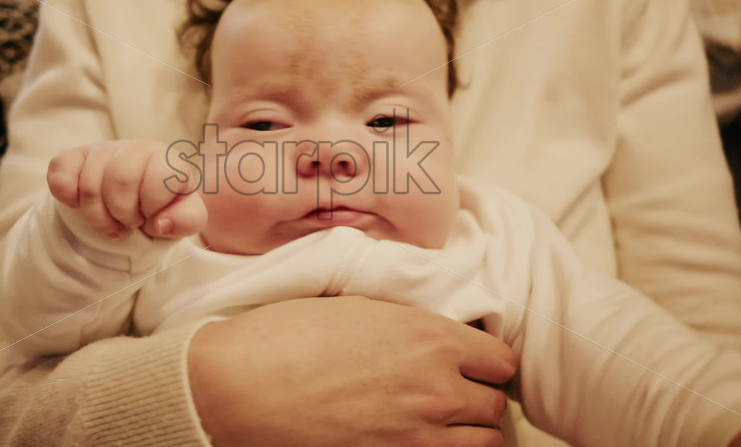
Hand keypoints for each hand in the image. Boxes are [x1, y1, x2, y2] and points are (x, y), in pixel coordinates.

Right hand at [46, 139, 205, 239]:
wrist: (136, 205)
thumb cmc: (164, 210)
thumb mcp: (186, 218)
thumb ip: (187, 219)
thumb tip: (160, 222)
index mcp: (168, 159)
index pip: (158, 177)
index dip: (151, 206)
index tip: (151, 217)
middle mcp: (137, 148)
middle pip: (119, 179)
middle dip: (122, 212)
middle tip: (128, 223)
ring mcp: (104, 150)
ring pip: (89, 183)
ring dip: (97, 215)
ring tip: (110, 222)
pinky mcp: (75, 157)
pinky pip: (59, 170)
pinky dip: (66, 195)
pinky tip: (80, 205)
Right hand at [188, 296, 515, 446]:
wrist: (240, 385)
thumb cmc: (287, 336)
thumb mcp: (357, 307)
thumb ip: (410, 325)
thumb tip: (435, 334)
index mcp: (430, 339)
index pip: (501, 360)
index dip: (485, 361)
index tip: (470, 363)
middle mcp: (436, 389)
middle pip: (494, 405)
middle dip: (477, 397)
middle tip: (453, 391)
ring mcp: (418, 437)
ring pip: (484, 443)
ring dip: (468, 432)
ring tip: (440, 422)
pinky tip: (417, 440)